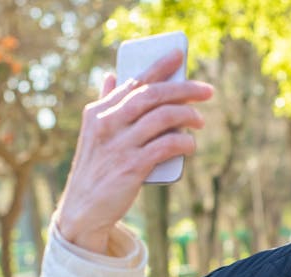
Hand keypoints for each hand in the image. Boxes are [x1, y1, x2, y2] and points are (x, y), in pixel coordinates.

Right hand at [56, 50, 213, 253]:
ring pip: (162, 117)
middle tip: (207, 90)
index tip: (179, 55)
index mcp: (98, 112)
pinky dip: (183, 142)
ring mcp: (119, 145)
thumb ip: (105, 104)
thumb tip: (110, 76)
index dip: (159, 67)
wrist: (83, 208)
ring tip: (200, 120)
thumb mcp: (94, 133)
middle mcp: (107, 124)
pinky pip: (166, 146)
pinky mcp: (131, 167)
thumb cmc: (96, 168)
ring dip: (188, 116)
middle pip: (152, 95)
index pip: (134, 82)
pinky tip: (191, 144)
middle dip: (183, 89)